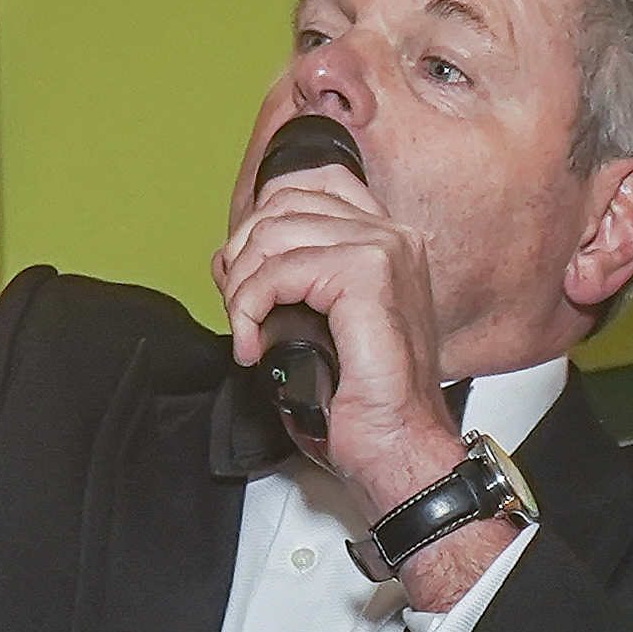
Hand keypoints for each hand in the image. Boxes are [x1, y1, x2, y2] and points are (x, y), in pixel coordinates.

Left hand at [211, 162, 469, 524]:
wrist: (399, 446)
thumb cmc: (368, 403)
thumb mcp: (318, 324)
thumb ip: (287, 279)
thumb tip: (232, 259)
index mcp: (388, 243)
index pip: (307, 185)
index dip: (261, 222)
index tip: (248, 275)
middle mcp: (392, 237)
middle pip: (283, 203)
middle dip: (242, 255)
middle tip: (240, 310)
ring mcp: (384, 251)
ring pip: (274, 233)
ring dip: (242, 287)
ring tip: (247, 330)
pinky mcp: (366, 276)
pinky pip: (279, 270)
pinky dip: (250, 306)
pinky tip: (253, 343)